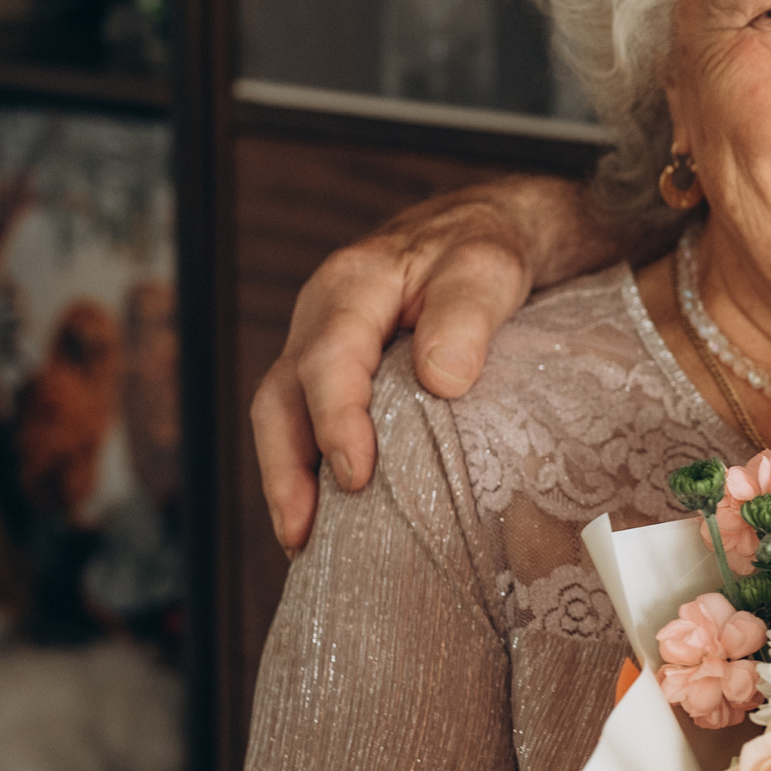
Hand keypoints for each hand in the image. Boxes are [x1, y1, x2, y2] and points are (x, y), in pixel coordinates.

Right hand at [252, 176, 619, 550]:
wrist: (491, 227)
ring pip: (282, 414)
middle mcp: (322, 315)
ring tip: (305, 543)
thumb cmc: (488, 247)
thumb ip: (466, 317)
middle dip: (285, 470)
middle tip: (304, 535)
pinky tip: (329, 515)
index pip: (327, 361)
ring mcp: (323, 342)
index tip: (356, 476)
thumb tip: (442, 381)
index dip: (335, 422)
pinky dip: (310, 465)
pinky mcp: (339, 368)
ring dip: (288, 479)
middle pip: (280, 397)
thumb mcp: (489, 269)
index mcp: (352, 286)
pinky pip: (306, 418)